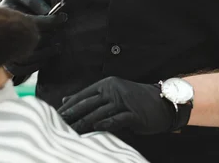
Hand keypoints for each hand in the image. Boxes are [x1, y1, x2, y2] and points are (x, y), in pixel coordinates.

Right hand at [0, 0, 66, 79]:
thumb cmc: (14, 1)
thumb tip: (48, 12)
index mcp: (10, 17)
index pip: (36, 22)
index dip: (53, 21)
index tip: (63, 18)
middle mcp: (5, 36)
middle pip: (33, 41)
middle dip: (50, 37)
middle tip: (63, 33)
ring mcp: (4, 50)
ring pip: (27, 59)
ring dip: (45, 53)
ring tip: (57, 47)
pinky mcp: (6, 61)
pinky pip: (20, 70)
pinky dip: (35, 66)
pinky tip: (46, 59)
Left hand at [58, 76, 177, 134]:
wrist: (162, 102)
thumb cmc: (135, 101)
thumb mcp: (112, 94)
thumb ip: (91, 97)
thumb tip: (66, 100)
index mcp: (107, 84)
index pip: (83, 95)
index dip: (69, 106)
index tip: (56, 116)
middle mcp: (114, 90)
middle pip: (89, 104)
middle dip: (72, 116)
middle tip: (59, 126)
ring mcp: (124, 101)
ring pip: (99, 113)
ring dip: (84, 124)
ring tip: (71, 133)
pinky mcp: (134, 114)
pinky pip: (117, 119)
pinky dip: (105, 124)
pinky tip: (96, 129)